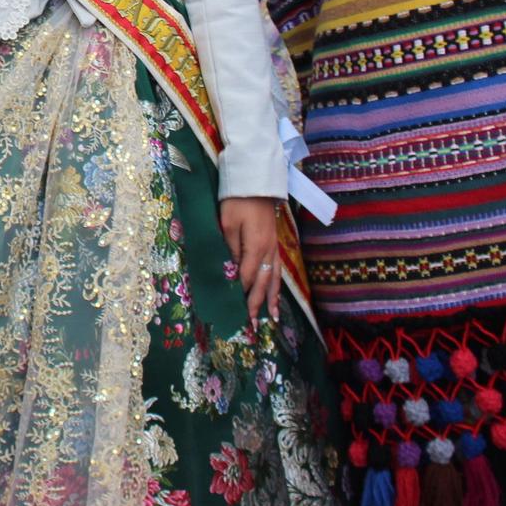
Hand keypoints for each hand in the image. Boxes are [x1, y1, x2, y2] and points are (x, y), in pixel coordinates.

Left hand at [218, 197, 282, 322]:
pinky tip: (276, 293)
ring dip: (272, 298)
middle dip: (257, 304)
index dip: (241, 294)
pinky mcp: (275, 243)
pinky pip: (278, 269)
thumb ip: (230, 248)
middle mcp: (268, 250)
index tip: (233, 310)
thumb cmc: (237, 200)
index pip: (247, 277)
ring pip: (274, 278)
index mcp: (255, 246)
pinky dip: (277, 285)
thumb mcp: (227, 222)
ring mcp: (274, 247)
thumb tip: (231, 272)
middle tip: (252, 325)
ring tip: (272, 318)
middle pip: (263, 282)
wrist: (257, 181)